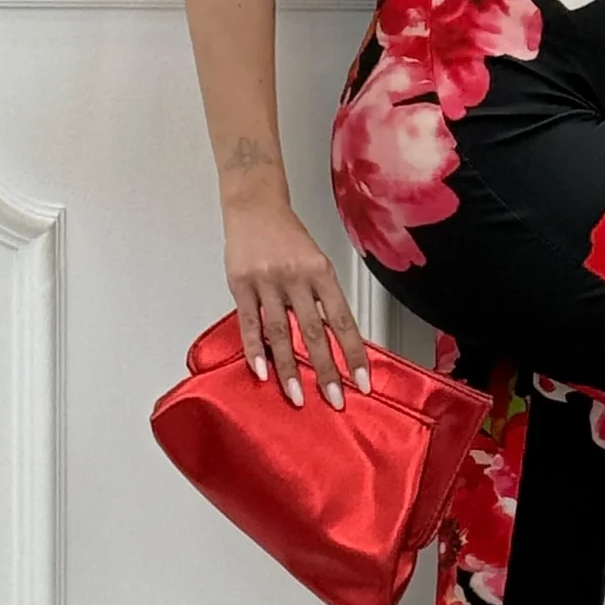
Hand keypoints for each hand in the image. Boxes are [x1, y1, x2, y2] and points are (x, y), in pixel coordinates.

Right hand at [222, 194, 371, 409]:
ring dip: (290, 369)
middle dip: (326, 370)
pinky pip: (249, 323)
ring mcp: (267, 281)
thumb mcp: (316, 261)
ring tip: (297, 396)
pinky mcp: (241, 285)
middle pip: (314, 332)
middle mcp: (296, 277)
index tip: (363, 381)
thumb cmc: (287, 236)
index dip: (354, 354)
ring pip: (281, 333)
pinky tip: (262, 372)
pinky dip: (255, 350)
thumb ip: (322, 298)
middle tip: (335, 399)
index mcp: (321, 273)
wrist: (254, 205)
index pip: (343, 321)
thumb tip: (335, 339)